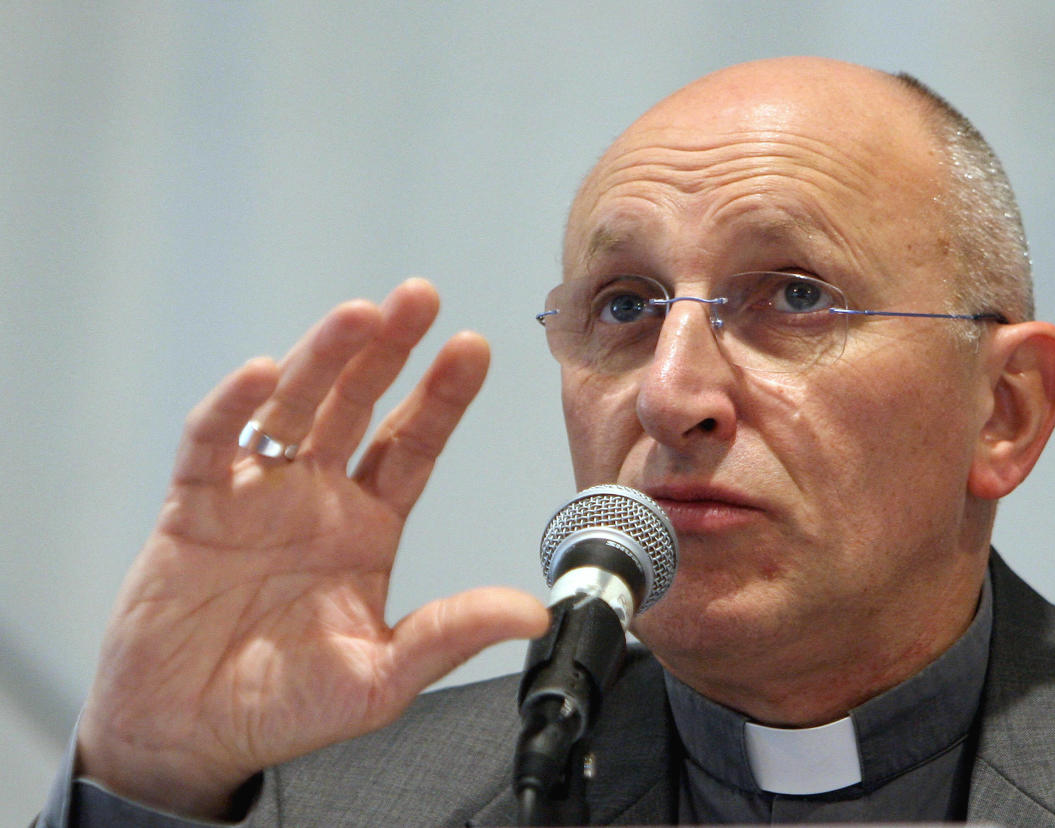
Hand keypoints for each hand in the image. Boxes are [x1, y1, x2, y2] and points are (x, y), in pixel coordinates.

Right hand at [76, 279, 548, 817]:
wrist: (188, 732)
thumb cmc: (283, 705)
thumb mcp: (381, 678)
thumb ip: (449, 635)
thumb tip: (533, 613)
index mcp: (366, 526)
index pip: (412, 445)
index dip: (441, 397)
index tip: (472, 348)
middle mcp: (316, 496)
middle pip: (357, 404)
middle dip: (387, 350)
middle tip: (419, 298)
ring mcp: (256, 494)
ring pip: (293, 407)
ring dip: (323, 358)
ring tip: (359, 317)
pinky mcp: (196, 505)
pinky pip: (212, 444)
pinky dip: (232, 407)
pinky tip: (263, 375)